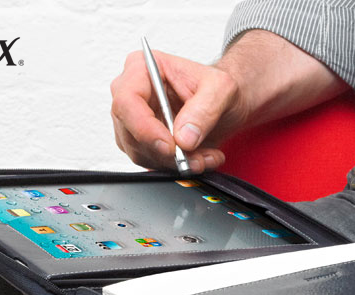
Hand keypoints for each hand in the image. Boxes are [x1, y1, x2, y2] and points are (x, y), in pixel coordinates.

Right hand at [110, 50, 246, 171]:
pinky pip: (152, 162)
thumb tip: (183, 137)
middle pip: (130, 131)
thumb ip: (204, 110)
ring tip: (205, 156)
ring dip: (175, 162)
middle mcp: (132, 93)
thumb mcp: (222, 89)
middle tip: (194, 157)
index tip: (170, 145)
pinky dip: (177, 166)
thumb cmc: (219, 87)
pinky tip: (199, 158)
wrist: (228, 103)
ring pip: (140, 152)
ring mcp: (134, 120)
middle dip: (164, 152)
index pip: (127, 101)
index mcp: (142, 68)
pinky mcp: (142, 142)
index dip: (144, 128)